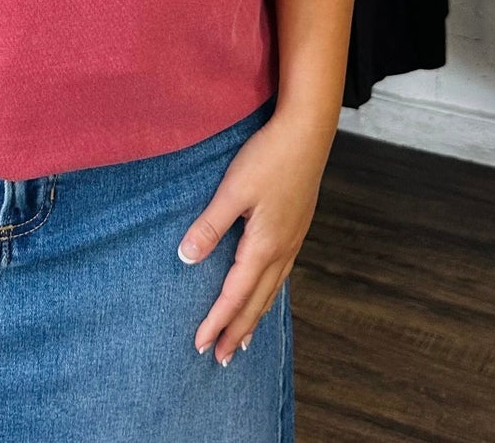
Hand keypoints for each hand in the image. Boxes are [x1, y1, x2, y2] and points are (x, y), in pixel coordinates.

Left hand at [177, 111, 328, 365]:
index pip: (235, 295)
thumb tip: (185, 258)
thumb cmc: (269, 157)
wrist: (308, 134)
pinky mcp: (296, 229)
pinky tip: (264, 293)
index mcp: (264, 246)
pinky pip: (280, 275)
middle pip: (256, 303)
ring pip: (270, 292)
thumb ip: (209, 225)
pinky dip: (268, 295)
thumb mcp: (232, 189)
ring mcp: (292, 241)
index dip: (217, 322)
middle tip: (220, 359)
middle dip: (237, 331)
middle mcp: (281, 251)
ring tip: (242, 340)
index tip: (200, 345)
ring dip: (253, 318)